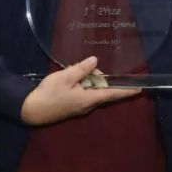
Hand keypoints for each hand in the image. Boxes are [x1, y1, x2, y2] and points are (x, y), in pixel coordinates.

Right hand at [20, 56, 139, 125]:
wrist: (31, 110)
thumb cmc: (49, 93)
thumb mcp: (65, 77)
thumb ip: (82, 69)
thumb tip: (95, 61)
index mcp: (89, 98)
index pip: (113, 94)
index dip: (126, 91)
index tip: (140, 89)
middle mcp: (89, 104)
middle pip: (101, 86)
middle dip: (95, 74)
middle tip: (79, 66)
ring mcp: (81, 106)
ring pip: (91, 87)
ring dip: (84, 77)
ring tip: (69, 71)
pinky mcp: (74, 105)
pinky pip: (83, 91)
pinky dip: (79, 82)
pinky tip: (67, 77)